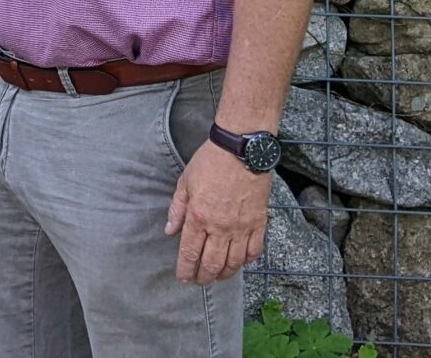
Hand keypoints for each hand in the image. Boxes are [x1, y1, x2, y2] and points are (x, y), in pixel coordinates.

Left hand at [164, 142, 270, 284]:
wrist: (242, 149)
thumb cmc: (210, 162)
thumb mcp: (185, 182)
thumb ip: (177, 209)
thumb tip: (170, 231)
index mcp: (199, 216)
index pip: (190, 253)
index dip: (186, 270)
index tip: (183, 278)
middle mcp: (221, 226)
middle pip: (212, 263)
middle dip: (204, 277)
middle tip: (200, 281)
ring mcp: (242, 226)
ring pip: (234, 262)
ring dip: (225, 273)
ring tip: (218, 276)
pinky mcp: (259, 222)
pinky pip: (255, 250)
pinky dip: (247, 260)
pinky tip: (240, 262)